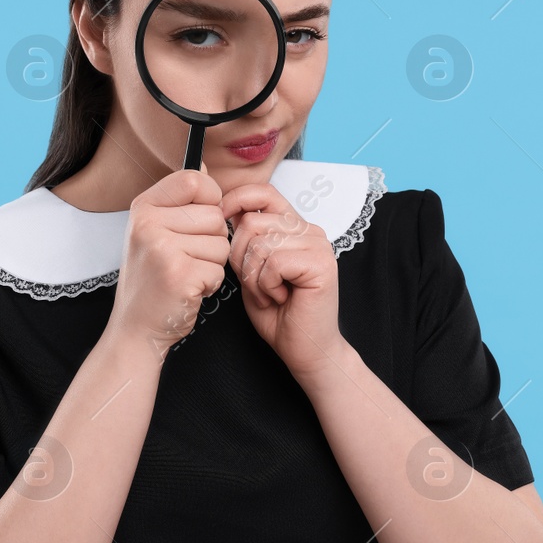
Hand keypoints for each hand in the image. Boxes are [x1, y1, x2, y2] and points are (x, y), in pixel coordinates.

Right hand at [105, 166, 229, 360]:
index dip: (210, 200)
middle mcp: (148, 223)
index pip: (195, 179)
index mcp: (144, 207)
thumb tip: (205, 167)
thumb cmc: (152, 280)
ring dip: (212, 264)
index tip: (198, 221)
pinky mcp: (178, 274)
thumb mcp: (155, 232)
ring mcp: (162, 248)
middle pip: (215, 215)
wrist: (135, 328)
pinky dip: (210, 284)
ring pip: (222, 243)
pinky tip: (188, 289)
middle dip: (212, 241)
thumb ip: (179, 202)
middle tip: (186, 259)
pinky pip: (219, 270)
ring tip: (185, 274)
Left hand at [219, 181, 345, 380]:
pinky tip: (280, 298)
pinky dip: (267, 285)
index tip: (221, 222)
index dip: (237, 200)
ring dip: (254, 276)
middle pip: (253, 221)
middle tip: (255, 284)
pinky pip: (274, 262)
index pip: (263, 192)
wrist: (304, 349)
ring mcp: (318, 245)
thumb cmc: (277, 313)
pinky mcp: (321, 264)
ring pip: (261, 243)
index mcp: (294, 227)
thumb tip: (222, 211)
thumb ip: (244, 241)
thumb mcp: (251, 269)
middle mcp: (309, 230)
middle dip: (240, 257)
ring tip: (269, 294)